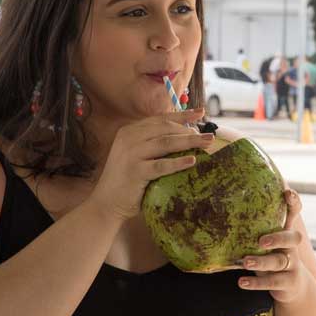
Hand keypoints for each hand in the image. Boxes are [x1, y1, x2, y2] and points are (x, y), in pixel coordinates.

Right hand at [87, 108, 213, 222]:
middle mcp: (129, 138)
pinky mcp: (135, 171)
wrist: (107, 203)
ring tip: (206, 144)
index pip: (160, 119)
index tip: (201, 113)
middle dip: (190, 131)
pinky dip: (178, 163)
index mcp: (130, 131)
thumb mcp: (138, 155)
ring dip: (189, 142)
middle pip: (166, 129)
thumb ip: (155, 142)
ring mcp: (131, 154)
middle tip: (209, 136)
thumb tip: (188, 134)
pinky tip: (192, 161)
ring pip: (166, 143)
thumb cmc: (128, 179)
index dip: (182, 115)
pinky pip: (161, 165)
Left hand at [237, 190, 313, 303]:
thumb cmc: (272, 256)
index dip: (294, 203)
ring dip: (262, 261)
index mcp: (285, 232)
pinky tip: (241, 282)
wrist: (294, 286)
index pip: (294, 213)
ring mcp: (292, 265)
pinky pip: (273, 281)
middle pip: (293, 238)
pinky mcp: (288, 282)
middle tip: (261, 241)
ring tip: (246, 262)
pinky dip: (257, 283)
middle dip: (278, 238)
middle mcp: (291, 247)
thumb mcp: (266, 243)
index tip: (287, 194)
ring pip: (280, 261)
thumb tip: (216, 213)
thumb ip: (251, 230)